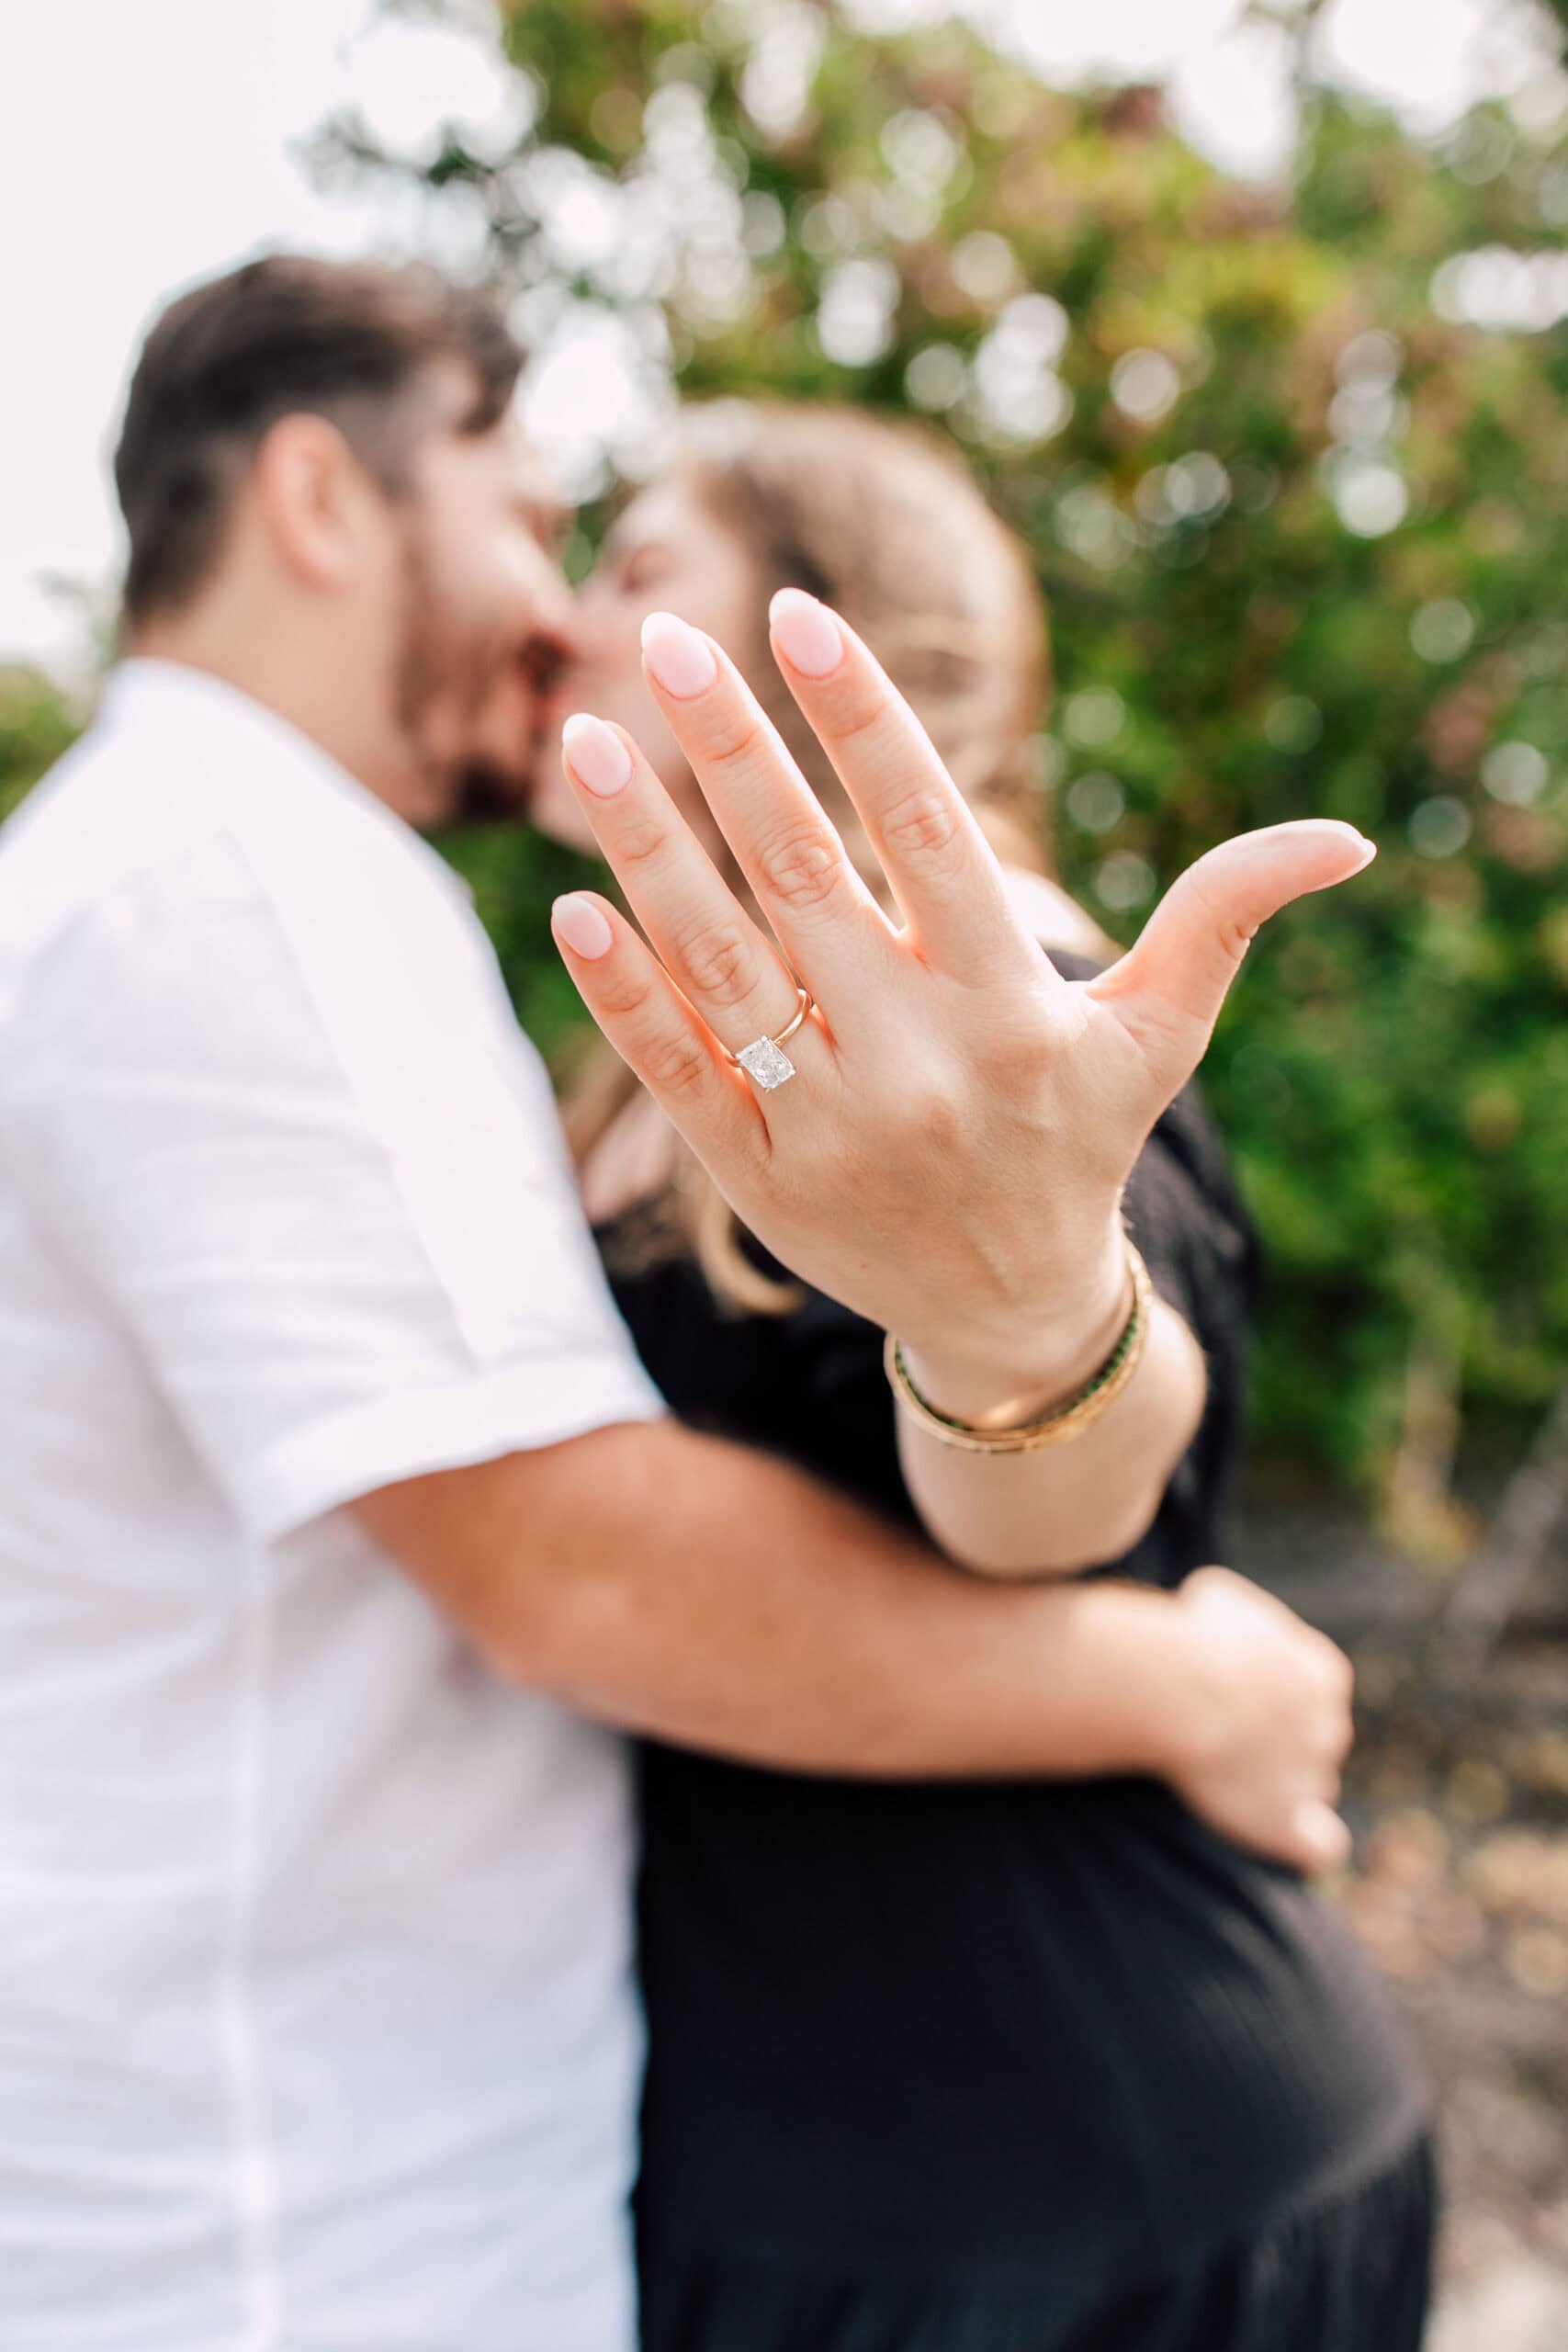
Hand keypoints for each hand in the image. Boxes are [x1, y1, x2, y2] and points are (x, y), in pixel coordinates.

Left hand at [550, 593, 1374, 1400]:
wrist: (1006, 1313)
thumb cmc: (1079, 1142)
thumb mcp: (1158, 1039)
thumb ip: (1221, 921)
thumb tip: (1343, 841)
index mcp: (1006, 1006)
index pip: (924, 830)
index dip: (861, 715)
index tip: (798, 612)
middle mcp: (911, 1058)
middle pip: (802, 875)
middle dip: (732, 748)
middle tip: (674, 635)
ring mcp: (823, 1122)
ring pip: (718, 963)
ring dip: (646, 847)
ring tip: (589, 737)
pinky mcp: (752, 1176)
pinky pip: (672, 1068)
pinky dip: (621, 989)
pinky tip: (573, 902)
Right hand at [1162, 1567, 1353, 1873]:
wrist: (1186, 1689)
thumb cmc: (1194, 1636)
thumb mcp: (1217, 1600)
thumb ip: (1235, 1624)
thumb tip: (1223, 1634)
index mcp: (1322, 1673)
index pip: (1310, 1689)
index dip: (1270, 1694)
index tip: (1228, 1691)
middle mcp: (1329, 1727)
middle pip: (1312, 1741)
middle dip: (1274, 1740)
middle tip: (1217, 1732)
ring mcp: (1311, 1778)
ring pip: (1307, 1788)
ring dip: (1273, 1785)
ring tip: (1218, 1774)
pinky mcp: (1285, 1823)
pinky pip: (1317, 1845)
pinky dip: (1306, 1842)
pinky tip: (1289, 1836)